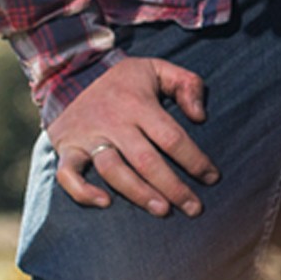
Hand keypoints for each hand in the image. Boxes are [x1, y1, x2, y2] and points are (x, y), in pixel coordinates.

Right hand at [47, 58, 218, 216]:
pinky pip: (67, 174)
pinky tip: (105, 203)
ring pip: (113, 171)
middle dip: (173, 188)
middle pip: (146, 161)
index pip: (172, 137)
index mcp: (138, 104)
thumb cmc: (126, 80)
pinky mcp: (67, 148)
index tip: (213, 178)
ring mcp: (87, 136)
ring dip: (138, 194)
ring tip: (163, 211)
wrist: (71, 75)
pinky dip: (82, 191)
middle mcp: (113, 122)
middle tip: (194, 209)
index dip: (195, 160)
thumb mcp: (158, 68)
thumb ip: (187, 84)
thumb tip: (200, 116)